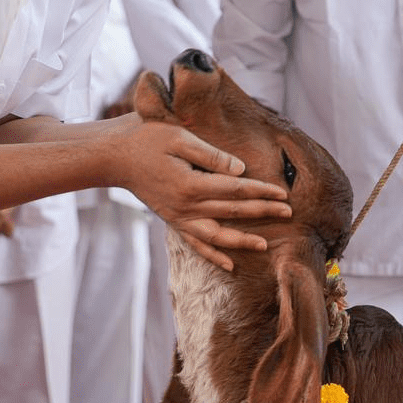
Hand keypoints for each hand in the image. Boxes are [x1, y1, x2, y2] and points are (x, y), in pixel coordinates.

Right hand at [107, 117, 289, 270]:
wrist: (114, 156)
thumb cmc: (145, 139)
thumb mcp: (178, 137)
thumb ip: (211, 155)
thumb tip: (240, 170)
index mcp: (191, 184)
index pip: (236, 190)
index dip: (261, 191)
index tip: (283, 193)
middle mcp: (186, 206)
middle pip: (232, 212)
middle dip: (262, 212)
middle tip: (289, 213)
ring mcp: (178, 217)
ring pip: (216, 235)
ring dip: (241, 240)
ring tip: (263, 245)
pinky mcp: (172, 220)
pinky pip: (195, 243)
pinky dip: (212, 256)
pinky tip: (229, 265)